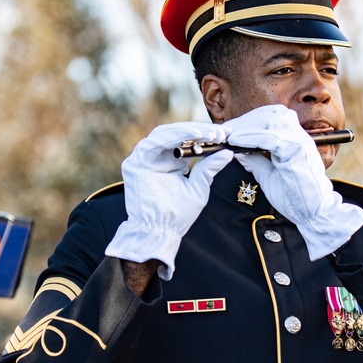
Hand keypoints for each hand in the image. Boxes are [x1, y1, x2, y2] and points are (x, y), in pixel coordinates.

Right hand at [105, 122, 233, 279]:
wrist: (160, 232)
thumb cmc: (179, 215)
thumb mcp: (199, 187)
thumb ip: (209, 169)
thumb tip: (227, 153)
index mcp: (170, 163)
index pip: (185, 141)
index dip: (205, 135)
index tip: (225, 134)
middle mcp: (156, 158)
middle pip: (175, 134)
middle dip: (199, 131)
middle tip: (220, 132)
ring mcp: (144, 159)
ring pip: (165, 133)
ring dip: (188, 130)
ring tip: (208, 134)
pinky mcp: (135, 163)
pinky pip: (153, 142)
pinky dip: (173, 136)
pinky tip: (193, 136)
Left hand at [224, 105, 362, 259]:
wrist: (314, 214)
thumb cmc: (295, 197)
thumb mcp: (268, 175)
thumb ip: (255, 160)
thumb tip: (237, 150)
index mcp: (295, 139)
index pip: (273, 116)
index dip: (250, 118)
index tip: (229, 128)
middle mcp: (300, 137)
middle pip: (271, 114)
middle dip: (244, 120)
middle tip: (223, 129)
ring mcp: (301, 143)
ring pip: (270, 122)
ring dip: (245, 127)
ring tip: (227, 135)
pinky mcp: (298, 153)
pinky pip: (271, 138)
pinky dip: (250, 137)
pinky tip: (235, 142)